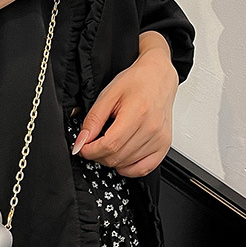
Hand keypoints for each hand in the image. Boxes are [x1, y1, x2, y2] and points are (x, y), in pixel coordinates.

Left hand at [71, 36, 179, 177]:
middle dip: (97, 155)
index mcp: (137, 113)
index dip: (91, 151)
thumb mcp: (108, 96)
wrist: (158, 77)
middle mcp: (151, 128)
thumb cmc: (136, 82)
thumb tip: (81, 142)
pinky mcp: (164, 146)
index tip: (81, 148)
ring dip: (111, 160)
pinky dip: (128, 168)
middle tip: (91, 145)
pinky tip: (120, 158)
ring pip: (127, 164)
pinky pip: (143, 169)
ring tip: (107, 145)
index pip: (110, 145)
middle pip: (117, 157)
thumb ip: (93, 120)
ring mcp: (160, 139)